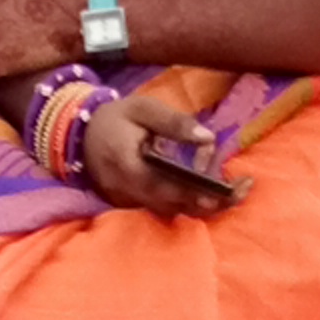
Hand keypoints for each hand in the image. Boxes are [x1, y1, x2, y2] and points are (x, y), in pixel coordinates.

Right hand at [83, 90, 234, 217]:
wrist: (78, 135)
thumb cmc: (115, 118)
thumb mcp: (143, 108)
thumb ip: (174, 122)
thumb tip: (208, 137)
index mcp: (131, 166)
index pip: (172, 187)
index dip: (204, 191)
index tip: (233, 187)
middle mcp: (130, 192)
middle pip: (178, 205)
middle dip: (213, 197)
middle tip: (242, 185)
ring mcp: (129, 203)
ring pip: (174, 210)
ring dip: (202, 198)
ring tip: (226, 179)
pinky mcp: (132, 206)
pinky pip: (165, 208)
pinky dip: (188, 198)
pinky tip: (204, 181)